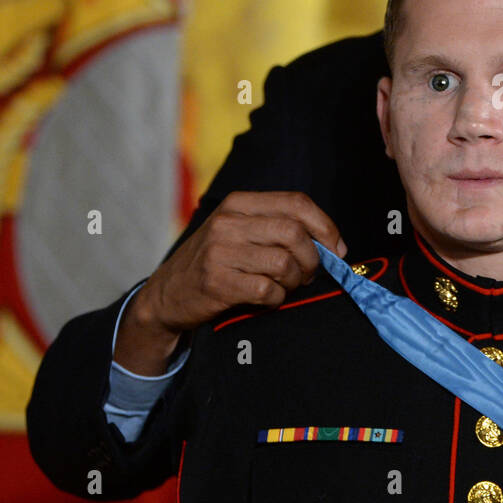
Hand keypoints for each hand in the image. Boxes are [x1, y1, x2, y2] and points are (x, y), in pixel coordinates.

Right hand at [114, 192, 345, 373]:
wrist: (166, 295)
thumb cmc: (216, 262)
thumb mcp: (240, 231)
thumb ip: (279, 229)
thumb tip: (335, 246)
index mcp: (239, 203)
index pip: (297, 203)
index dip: (325, 227)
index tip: (337, 249)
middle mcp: (228, 222)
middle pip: (295, 233)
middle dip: (313, 259)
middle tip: (308, 275)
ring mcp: (220, 252)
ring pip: (284, 263)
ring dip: (294, 281)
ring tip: (284, 286)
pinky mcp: (216, 282)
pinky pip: (268, 290)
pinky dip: (277, 299)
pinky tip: (267, 299)